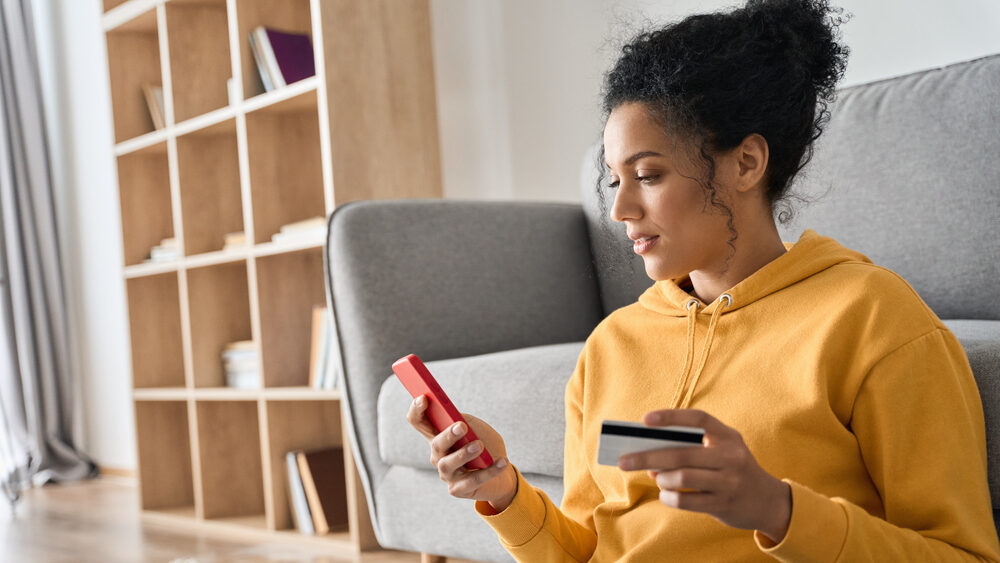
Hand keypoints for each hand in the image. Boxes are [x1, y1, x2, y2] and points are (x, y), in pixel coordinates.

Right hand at [406, 396, 517, 510]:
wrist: (502, 473)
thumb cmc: (486, 446)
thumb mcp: (478, 428)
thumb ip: (466, 422)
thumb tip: (458, 421)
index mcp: (438, 436)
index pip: (418, 422)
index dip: (416, 410)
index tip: (423, 398)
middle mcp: (438, 455)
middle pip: (436, 444)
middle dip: (448, 435)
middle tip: (461, 426)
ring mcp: (446, 474)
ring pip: (448, 464)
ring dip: (464, 454)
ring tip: (479, 446)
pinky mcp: (458, 489)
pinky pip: (473, 480)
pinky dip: (490, 470)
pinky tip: (502, 461)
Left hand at [618, 409, 791, 543]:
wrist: (768, 501)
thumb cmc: (732, 470)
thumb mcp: (721, 451)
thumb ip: (691, 447)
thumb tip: (650, 452)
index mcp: (728, 436)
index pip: (698, 419)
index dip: (671, 417)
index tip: (645, 420)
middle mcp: (731, 456)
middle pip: (682, 453)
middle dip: (647, 456)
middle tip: (624, 461)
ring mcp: (729, 482)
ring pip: (683, 477)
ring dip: (662, 478)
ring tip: (656, 477)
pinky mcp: (724, 504)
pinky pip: (687, 500)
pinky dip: (669, 497)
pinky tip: (666, 495)